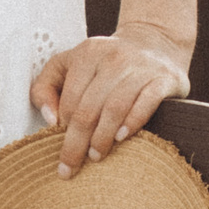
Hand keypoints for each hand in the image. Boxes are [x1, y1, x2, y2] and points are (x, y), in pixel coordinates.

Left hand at [33, 26, 191, 170]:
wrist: (155, 42)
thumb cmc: (104, 62)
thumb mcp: (68, 64)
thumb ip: (45, 87)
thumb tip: (50, 119)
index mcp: (87, 53)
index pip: (69, 98)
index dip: (62, 127)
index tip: (59, 147)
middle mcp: (113, 57)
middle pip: (88, 108)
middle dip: (76, 142)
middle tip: (71, 166)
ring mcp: (140, 67)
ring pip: (115, 108)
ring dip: (102, 137)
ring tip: (95, 156)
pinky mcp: (163, 78)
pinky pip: (147, 103)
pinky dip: (133, 122)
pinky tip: (122, 138)